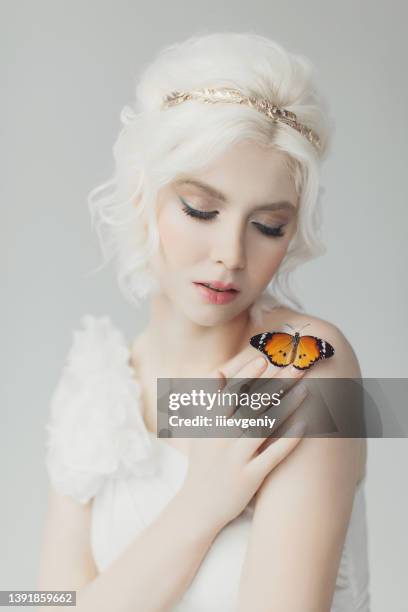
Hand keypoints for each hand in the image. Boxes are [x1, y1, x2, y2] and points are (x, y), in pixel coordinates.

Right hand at [180, 354, 308, 532]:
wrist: (198, 505)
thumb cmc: (204, 461)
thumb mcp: (200, 428)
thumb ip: (209, 400)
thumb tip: (219, 372)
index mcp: (210, 422)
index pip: (231, 391)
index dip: (247, 374)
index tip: (265, 359)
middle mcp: (222, 436)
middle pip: (253, 403)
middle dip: (277, 382)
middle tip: (297, 366)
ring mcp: (236, 456)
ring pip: (265, 426)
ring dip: (288, 405)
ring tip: (306, 390)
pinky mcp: (249, 476)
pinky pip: (273, 455)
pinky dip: (289, 439)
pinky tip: (305, 424)